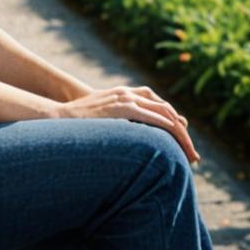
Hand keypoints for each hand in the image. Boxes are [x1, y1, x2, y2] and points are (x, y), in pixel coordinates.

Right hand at [54, 85, 199, 163]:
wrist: (57, 118)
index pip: (157, 105)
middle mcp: (127, 93)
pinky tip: (177, 144)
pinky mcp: (122, 107)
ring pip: (165, 113)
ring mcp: (125, 98)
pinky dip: (168, 129)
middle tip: (192, 156)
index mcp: (123, 95)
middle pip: (165, 109)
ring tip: (190, 155)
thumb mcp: (100, 121)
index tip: (183, 144)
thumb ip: (116, 125)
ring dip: (181, 135)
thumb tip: (126, 145)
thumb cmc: (76, 125)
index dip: (173, 123)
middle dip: (182, 133)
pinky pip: (153, 117)